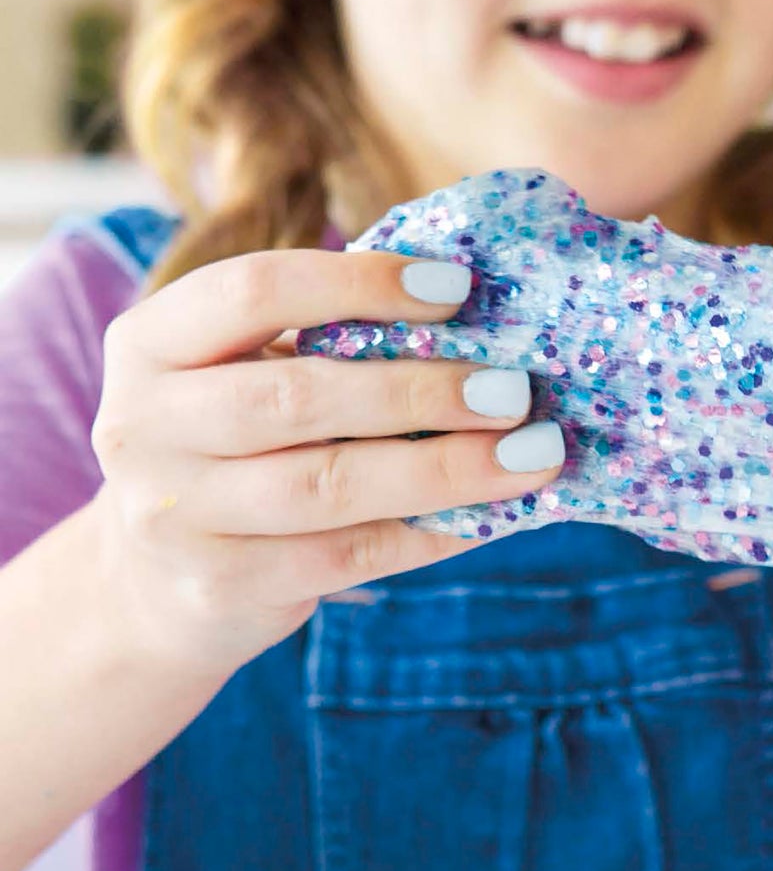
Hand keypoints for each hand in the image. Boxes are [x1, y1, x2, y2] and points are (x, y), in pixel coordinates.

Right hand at [89, 247, 565, 677]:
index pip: (252, 290)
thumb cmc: (233, 439)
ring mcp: (174, 516)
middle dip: (419, 390)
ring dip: (445, 469)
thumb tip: (480, 315)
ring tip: (531, 454)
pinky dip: (432, 530)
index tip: (459, 289)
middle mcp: (143, 425)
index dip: (360, 283)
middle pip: (296, 398)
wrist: (151, 581)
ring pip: (327, 487)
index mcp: (150, 342)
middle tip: (515, 389)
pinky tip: (494, 511)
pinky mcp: (219, 587)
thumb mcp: (243, 369)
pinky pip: (348, 555)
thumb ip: (328, 338)